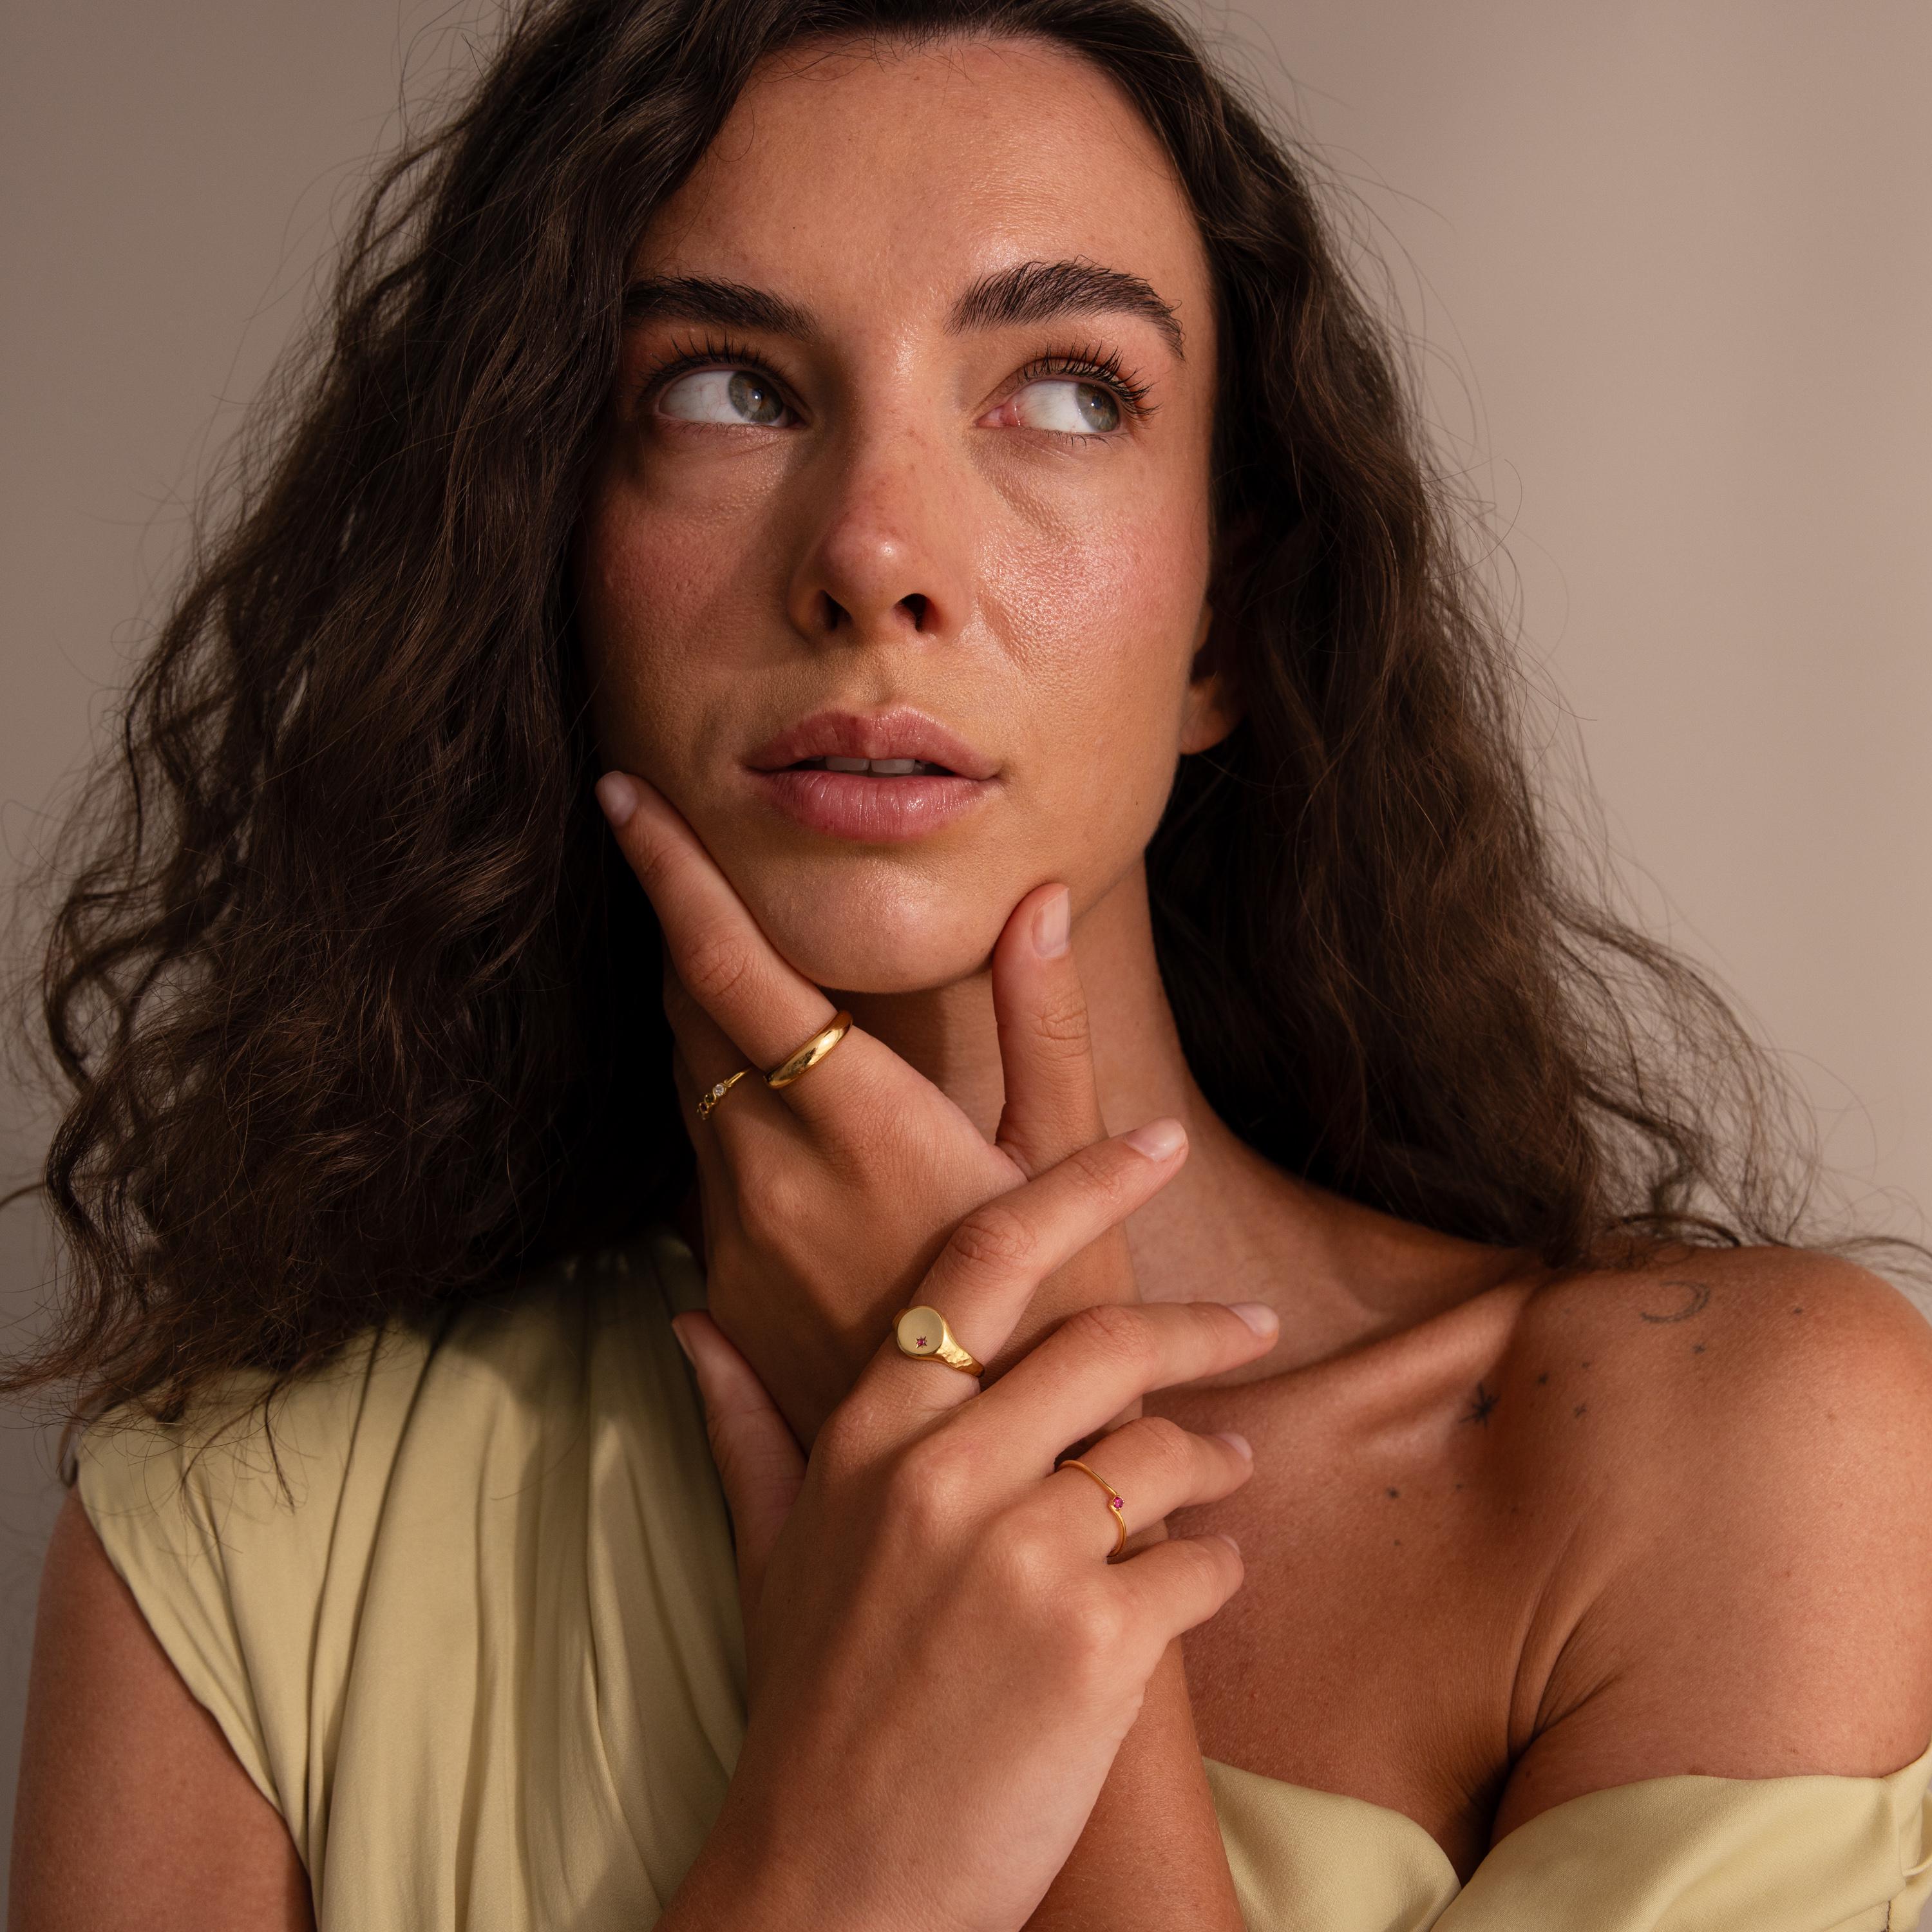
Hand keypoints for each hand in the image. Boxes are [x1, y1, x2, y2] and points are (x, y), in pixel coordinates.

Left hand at [597, 770, 1141, 1443]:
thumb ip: (1043, 1026)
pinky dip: (721, 1113)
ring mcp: (731, 1237)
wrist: (984, 1497)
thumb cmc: (1050, 1318)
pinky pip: (699, 1166)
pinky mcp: (720, 1290)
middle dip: (687, 936)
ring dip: (704, 1024)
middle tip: (690, 869)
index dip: (669, 872)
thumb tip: (1038, 902)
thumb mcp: (1064, 1166)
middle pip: (687, 1013)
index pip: (731, 965)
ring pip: (685, 1089)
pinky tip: (775, 1114)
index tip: (622, 794)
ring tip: (737, 975)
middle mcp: (769, 1170)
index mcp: (859, 1118)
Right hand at [660, 1135, 1275, 1931]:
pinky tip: (1202, 1583)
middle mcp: (941, 1472)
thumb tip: (692, 1324)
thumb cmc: (809, 1708)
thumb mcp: (769, 1552)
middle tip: (1249, 1328)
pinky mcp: (1095, 1642)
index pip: (982, 1266)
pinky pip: (1197, 1567)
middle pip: (1103, 1342)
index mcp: (868, 1435)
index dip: (1075, 1186)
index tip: (1153, 1142)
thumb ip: (746, 1425)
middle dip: (1196, 1328)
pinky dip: (1215, 1570)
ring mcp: (1021, 1554)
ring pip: (1162, 1454)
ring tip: (1226, 1474)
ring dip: (1212, 1462)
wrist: (834, 1884)